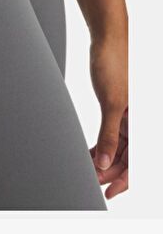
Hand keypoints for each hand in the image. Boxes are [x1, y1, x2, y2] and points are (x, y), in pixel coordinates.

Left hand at [89, 39, 128, 199]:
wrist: (107, 40)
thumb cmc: (114, 64)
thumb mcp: (111, 104)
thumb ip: (109, 136)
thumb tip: (106, 164)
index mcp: (144, 121)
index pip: (138, 161)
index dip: (125, 180)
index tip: (108, 193)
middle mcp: (139, 120)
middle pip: (129, 157)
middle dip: (112, 172)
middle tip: (92, 182)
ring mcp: (129, 115)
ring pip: (120, 147)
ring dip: (106, 160)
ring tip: (89, 171)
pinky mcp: (118, 108)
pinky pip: (113, 134)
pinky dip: (102, 145)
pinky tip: (91, 154)